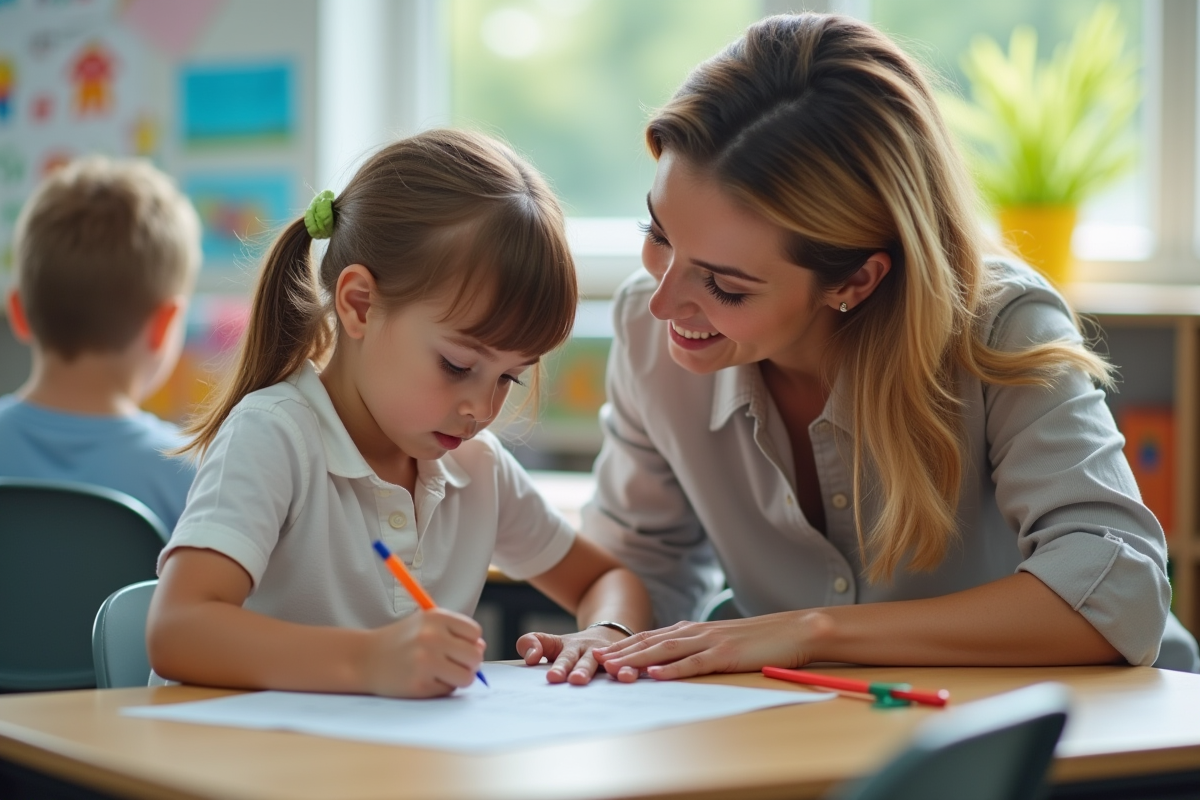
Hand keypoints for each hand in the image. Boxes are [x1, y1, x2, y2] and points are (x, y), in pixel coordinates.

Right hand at [362, 608, 485, 697]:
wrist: (364, 659)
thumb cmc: (401, 641)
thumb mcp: (426, 624)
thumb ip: (455, 633)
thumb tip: (481, 648)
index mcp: (436, 617)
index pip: (475, 633)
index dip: (469, 643)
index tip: (456, 647)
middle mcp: (432, 637)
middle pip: (475, 656)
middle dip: (468, 664)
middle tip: (452, 664)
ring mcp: (425, 661)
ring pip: (467, 677)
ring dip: (458, 679)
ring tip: (441, 673)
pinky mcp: (419, 684)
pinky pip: (448, 691)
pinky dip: (441, 688)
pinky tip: (424, 680)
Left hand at [518, 626, 638, 684]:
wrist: (607, 637)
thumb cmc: (574, 648)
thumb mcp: (552, 643)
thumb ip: (532, 644)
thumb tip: (530, 657)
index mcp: (570, 647)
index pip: (559, 653)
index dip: (553, 661)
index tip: (547, 673)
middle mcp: (591, 650)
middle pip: (584, 660)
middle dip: (581, 670)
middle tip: (575, 680)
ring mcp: (609, 657)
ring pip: (611, 663)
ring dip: (612, 669)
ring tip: (615, 677)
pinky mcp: (625, 663)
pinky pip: (630, 667)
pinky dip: (632, 671)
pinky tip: (632, 677)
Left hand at [592, 612, 827, 680]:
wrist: (795, 629)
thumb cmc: (760, 640)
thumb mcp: (722, 642)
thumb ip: (697, 649)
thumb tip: (673, 662)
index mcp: (694, 629)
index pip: (652, 637)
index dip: (624, 646)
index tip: (600, 653)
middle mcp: (697, 632)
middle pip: (651, 642)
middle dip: (621, 652)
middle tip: (594, 661)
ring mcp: (711, 642)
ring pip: (665, 651)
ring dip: (637, 660)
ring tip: (613, 667)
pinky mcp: (726, 654)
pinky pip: (694, 663)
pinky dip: (673, 669)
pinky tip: (655, 675)